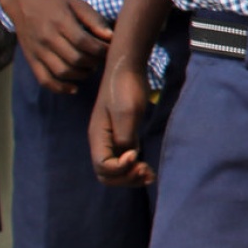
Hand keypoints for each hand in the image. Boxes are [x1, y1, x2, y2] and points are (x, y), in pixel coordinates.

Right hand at [7, 0, 113, 92]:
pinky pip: (44, 79)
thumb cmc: (55, 3)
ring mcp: (38, 51)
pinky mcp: (31, 60)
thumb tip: (111, 36)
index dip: (101, 49)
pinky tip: (74, 88)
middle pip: (75, 58)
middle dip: (94, 62)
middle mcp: (47, 38)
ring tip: (90, 69)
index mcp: (60, 22)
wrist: (23, 2)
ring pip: (62, 71)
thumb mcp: (77, 4)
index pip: (84, 42)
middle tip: (101, 59)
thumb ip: (94, 20)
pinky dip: (59, 88)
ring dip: (81, 75)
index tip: (110, 49)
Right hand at [89, 65, 155, 186]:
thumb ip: (125, 137)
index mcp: (98, 137)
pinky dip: (135, 168)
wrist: (127, 69)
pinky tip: (148, 169)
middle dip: (125, 178)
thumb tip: (129, 156)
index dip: (120, 169)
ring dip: (131, 177)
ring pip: (116, 170)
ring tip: (149, 175)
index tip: (136, 156)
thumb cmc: (126, 88)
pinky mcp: (124, 134)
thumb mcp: (127, 113)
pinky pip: (125, 160)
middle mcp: (102, 142)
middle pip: (107, 174)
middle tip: (146, 172)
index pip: (103, 167)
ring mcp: (112, 139)